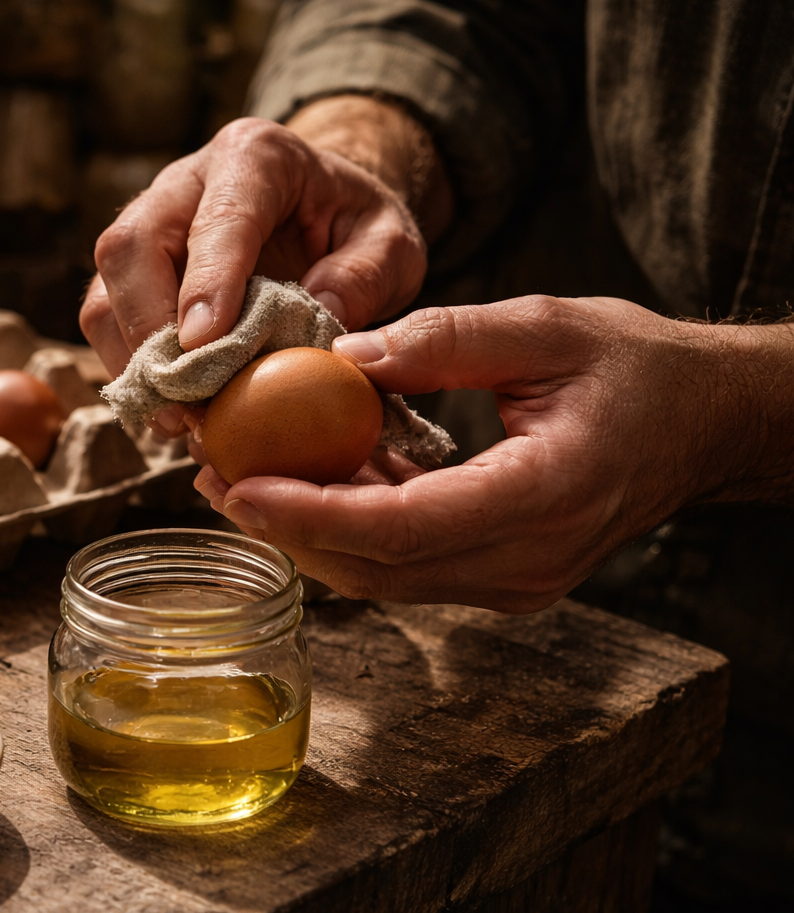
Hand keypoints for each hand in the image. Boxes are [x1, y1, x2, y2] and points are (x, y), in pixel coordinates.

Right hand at [80, 107, 440, 434]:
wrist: (319, 211)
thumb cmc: (353, 225)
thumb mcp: (391, 241)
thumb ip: (366, 277)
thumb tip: (320, 327)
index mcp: (255, 157)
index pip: (219, 216)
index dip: (207, 282)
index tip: (206, 344)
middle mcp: (183, 185)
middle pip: (130, 249)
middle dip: (149, 329)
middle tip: (188, 397)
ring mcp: (146, 227)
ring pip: (104, 292)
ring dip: (133, 362)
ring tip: (179, 419)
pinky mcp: (130, 274)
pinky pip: (106, 323)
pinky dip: (132, 373)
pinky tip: (171, 412)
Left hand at [195, 296, 793, 611]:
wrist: (705, 425)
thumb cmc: (638, 370)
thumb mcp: (550, 325)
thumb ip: (448, 339)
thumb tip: (347, 357)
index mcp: (545, 497)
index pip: (405, 528)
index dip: (313, 515)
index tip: (240, 487)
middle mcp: (527, 561)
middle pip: (377, 567)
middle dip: (286, 528)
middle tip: (213, 473)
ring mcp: (514, 581)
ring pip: (382, 576)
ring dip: (306, 532)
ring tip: (237, 475)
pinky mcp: (499, 576)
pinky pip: (405, 564)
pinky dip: (349, 527)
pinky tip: (304, 478)